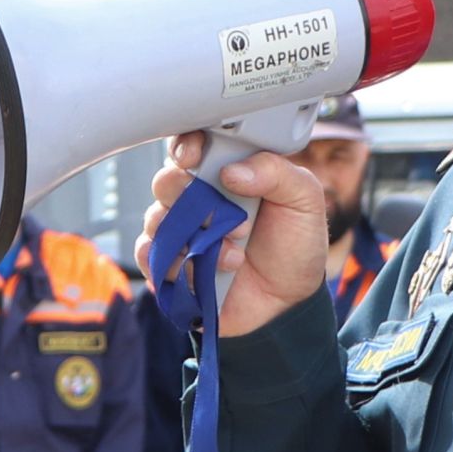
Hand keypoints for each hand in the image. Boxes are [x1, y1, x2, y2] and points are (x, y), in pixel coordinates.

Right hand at [141, 134, 332, 337]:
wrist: (289, 306)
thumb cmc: (295, 249)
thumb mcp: (303, 200)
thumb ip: (276, 172)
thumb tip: (231, 170)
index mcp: (226, 174)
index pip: (192, 147)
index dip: (185, 146)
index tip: (194, 157)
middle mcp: (198, 200)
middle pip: (166, 180)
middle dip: (188, 193)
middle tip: (224, 213)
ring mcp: (181, 234)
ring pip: (156, 218)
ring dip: (194, 235)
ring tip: (234, 250)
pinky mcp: (170, 267)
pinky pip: (148, 255)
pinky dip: (176, 261)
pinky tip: (210, 269)